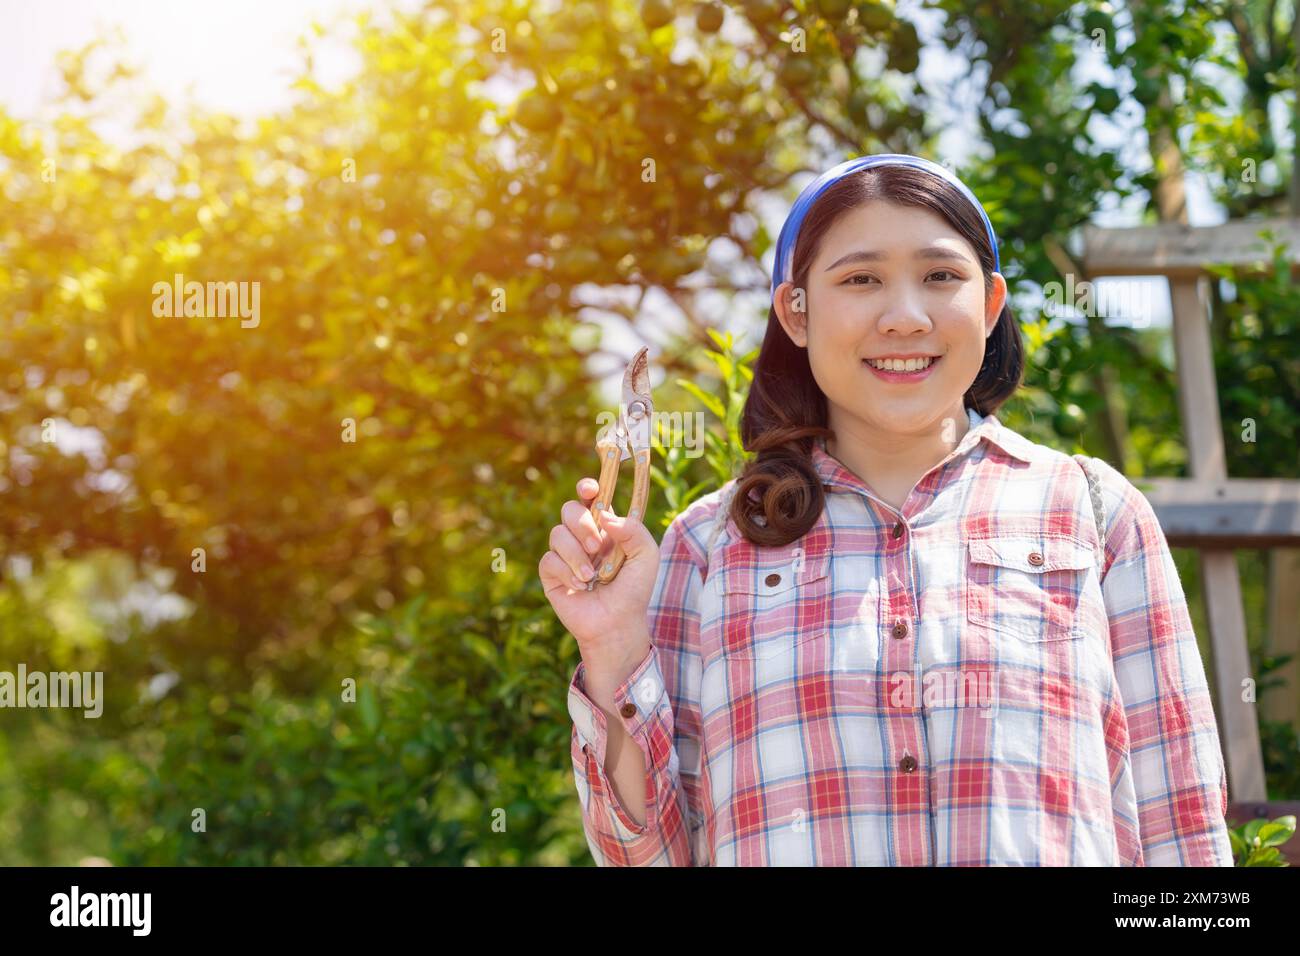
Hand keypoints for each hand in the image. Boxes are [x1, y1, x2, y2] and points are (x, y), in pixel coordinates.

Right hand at [539, 477, 658, 674]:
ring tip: (592, 577)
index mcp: (604, 527)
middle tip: (596, 547)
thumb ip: (635, 531)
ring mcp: (565, 554)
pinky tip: (581, 588)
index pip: (590, 497)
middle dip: (581, 524)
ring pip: (556, 534)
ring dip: (576, 556)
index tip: (590, 490)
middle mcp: (582, 536)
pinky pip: (549, 560)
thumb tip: (606, 515)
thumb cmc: (634, 590)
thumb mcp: (646, 557)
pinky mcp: (551, 573)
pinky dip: (567, 573)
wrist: (617, 623)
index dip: (587, 488)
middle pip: (569, 509)